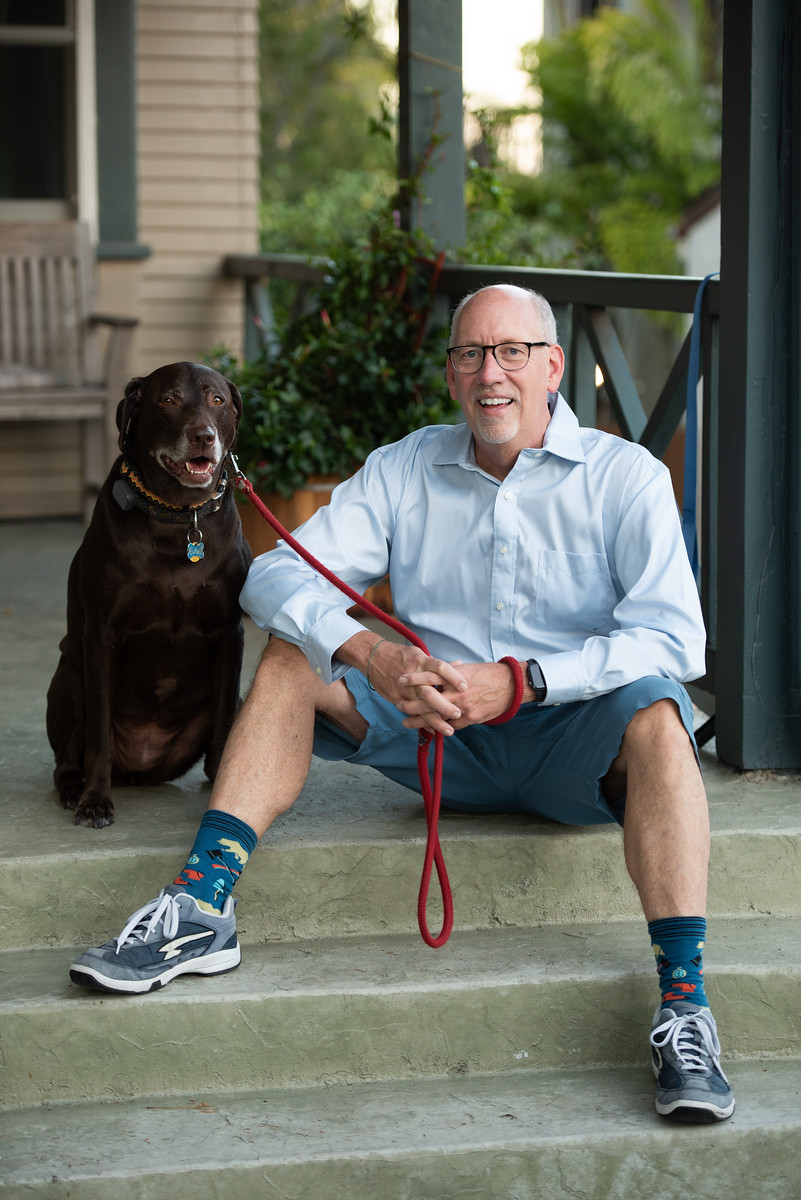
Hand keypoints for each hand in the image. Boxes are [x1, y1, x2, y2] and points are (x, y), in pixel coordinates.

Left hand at [397, 659, 519, 733]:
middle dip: (412, 704)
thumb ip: (450, 672)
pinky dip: (439, 727)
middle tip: (399, 704)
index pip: (430, 677)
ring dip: (420, 720)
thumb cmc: (488, 674)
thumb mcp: (467, 668)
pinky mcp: (471, 718)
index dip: (414, 679)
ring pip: (437, 717)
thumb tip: (435, 672)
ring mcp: (464, 707)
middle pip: (429, 700)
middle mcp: (458, 692)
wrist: (511, 686)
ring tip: (407, 722)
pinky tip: (428, 728)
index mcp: (455, 676)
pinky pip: (452, 725)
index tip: (401, 680)